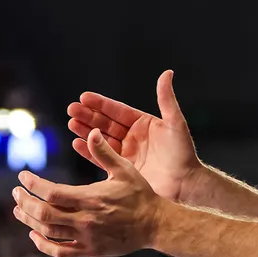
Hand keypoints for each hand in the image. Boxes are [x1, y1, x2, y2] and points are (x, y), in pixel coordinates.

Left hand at [13, 129, 161, 256]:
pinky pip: (59, 251)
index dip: (33, 184)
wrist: (154, 224)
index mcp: (92, 198)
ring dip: (28, 220)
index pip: (52, 193)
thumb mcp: (125, 170)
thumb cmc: (140, 194)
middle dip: (25, 202)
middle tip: (16, 192)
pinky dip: (42, 245)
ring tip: (18, 209)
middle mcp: (85, 220)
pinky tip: (34, 235)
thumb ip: (105, 153)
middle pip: (43, 214)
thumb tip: (92, 133)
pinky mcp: (89, 250)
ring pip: (48, 232)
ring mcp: (86, 237)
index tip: (23, 176)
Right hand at [66, 71, 202, 202]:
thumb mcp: (175, 122)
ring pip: (101, 139)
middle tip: (71, 108)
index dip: (101, 104)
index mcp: (143, 124)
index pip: (118, 110)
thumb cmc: (184, 152)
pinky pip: (102, 158)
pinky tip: (77, 143)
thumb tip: (167, 73)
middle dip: (88, 116)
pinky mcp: (122, 170)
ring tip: (71, 123)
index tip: (84, 96)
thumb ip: (166, 99)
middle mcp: (133, 137)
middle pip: (106, 123)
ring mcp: (127, 153)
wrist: (185, 184)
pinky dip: (89, 151)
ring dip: (86, 131)